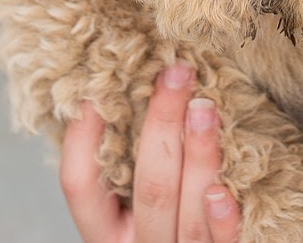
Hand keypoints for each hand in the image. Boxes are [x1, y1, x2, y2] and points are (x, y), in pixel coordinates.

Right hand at [59, 63, 240, 242]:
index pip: (80, 184)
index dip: (82, 136)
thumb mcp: (133, 204)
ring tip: (205, 108)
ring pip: (189, 216)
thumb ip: (130, 163)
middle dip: (162, 126)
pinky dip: (223, 221)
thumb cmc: (166, 222)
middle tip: (176, 74)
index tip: (97, 88)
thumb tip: (124, 92)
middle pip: (150, 190)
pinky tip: (222, 190)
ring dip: (198, 157)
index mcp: (108, 232)